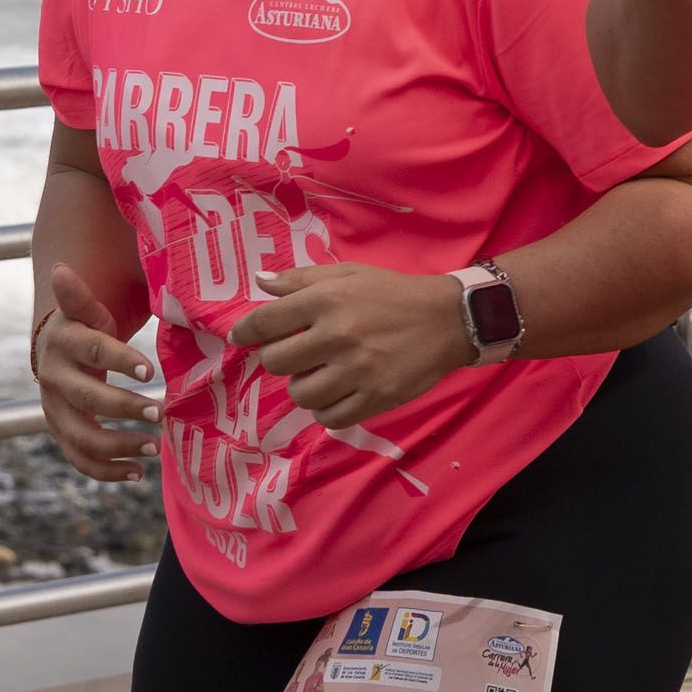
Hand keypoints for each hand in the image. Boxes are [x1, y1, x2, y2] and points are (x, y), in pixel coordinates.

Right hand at [32, 264, 156, 482]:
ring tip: (154, 448)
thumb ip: (80, 295)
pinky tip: (137, 473)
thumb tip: (61, 269)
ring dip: (117, 445)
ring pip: (80, 435)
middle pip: (87, 398)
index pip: (94, 350)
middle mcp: (53, 377)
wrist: (59, 348)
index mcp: (65, 340)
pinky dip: (105, 470)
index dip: (121, 360)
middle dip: (124, 408)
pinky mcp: (60, 431)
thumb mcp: (88, 306)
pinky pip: (78, 458)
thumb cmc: (88, 324)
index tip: (150, 371)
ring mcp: (54, 409)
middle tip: (161, 414)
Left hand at [236, 265, 474, 432]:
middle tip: (297, 353)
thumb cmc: (392, 294)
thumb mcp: (349, 274)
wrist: (449, 319)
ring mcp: (357, 370)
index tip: (242, 337)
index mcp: (328, 300)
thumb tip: (259, 281)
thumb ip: (302, 279)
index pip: (265, 321)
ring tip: (320, 375)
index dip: (245, 331)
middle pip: (276, 362)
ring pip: (301, 394)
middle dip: (279, 359)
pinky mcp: (376, 397)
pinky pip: (329, 417)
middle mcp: (338, 335)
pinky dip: (326, 409)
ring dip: (303, 386)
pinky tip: (336, 393)